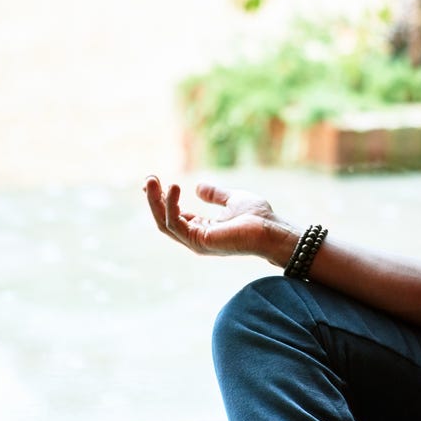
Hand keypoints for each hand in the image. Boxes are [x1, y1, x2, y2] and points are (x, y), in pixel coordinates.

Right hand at [143, 174, 284, 259]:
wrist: (272, 230)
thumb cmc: (258, 218)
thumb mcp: (233, 199)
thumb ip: (216, 195)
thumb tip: (198, 187)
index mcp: (202, 229)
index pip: (174, 215)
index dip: (162, 198)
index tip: (153, 181)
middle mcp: (195, 238)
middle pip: (164, 219)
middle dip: (153, 199)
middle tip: (148, 178)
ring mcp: (196, 242)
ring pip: (164, 222)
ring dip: (155, 201)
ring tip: (152, 180)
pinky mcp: (199, 241)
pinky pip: (176, 223)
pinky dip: (171, 206)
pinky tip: (173, 188)